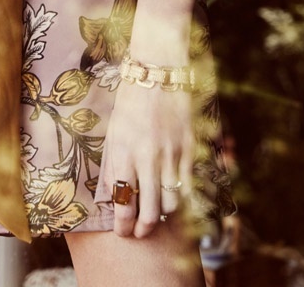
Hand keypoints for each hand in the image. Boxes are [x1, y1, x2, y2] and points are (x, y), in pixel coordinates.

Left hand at [103, 79, 193, 238]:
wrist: (158, 71)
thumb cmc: (131, 101)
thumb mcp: (114, 131)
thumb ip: (114, 164)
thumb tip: (114, 195)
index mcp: (124, 152)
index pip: (124, 202)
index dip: (123, 225)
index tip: (123, 233)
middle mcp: (149, 157)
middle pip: (151, 212)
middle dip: (145, 229)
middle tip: (141, 233)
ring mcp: (172, 154)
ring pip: (173, 204)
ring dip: (165, 215)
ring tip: (158, 214)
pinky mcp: (189, 148)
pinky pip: (188, 185)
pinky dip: (183, 197)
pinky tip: (176, 199)